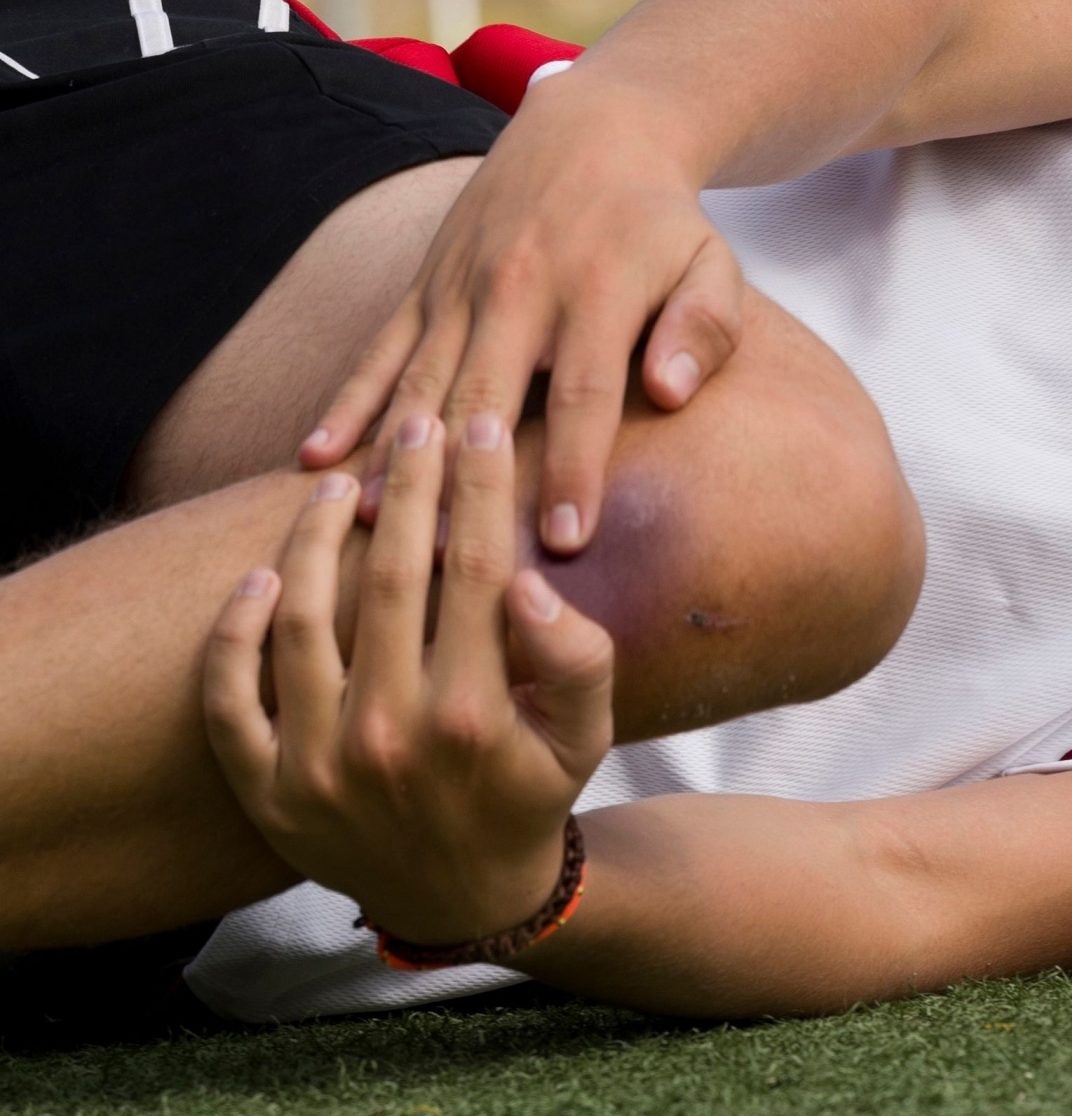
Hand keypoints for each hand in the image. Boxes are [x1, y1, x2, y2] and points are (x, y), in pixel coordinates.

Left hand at [205, 412, 614, 945]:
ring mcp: (317, 766)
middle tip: (412, 424)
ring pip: (301, 623)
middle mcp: (389, 737)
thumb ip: (577, 657)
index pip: (473, 570)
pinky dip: (236, 634)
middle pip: (387, 579)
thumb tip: (524, 578)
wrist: (462, 900)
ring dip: (314, 541)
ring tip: (337, 486)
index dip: (477, 489)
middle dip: (405, 487)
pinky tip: (259, 578)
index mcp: (473, 716)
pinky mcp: (265, 789)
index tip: (477, 429)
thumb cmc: (529, 796)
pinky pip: (231, 698)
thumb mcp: (589, 736)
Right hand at [298, 79, 742, 554]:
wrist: (594, 129)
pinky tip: (313, 459)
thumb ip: (705, 327)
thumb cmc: (662, 223)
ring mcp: (462, 288)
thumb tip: (672, 394)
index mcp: (598, 292)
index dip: (573, 469)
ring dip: (396, 456)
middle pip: (486, 398)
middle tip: (451, 562)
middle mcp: (520, 290)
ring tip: (371, 530)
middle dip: (469, 481)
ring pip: (422, 382)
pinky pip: (380, 352)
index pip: (585, 395)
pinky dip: (346, 405)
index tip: (566, 541)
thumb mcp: (712, 263)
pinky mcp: (425, 286)